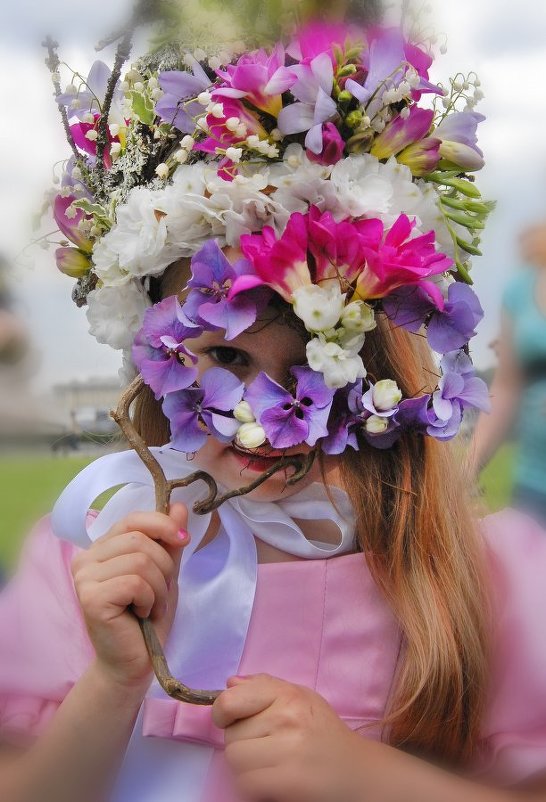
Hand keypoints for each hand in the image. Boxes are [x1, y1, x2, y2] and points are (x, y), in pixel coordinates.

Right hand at [71, 503, 189, 688]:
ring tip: (152, 606)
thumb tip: (180, 506)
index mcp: (101, 548)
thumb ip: (168, 541)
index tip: (183, 539)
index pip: (132, 519)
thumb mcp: (164, 572)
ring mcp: (84, 578)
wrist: (134, 662)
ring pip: (141, 560)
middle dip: (164, 567)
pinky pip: (135, 582)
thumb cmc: (148, 618)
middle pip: (140, 540)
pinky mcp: (90, 597)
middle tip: (161, 594)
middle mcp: (85, 558)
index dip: (162, 524)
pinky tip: (143, 614)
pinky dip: (150, 599)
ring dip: (159, 587)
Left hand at [212, 673, 364, 801]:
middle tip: (266, 745)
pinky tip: (273, 777)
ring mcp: (288, 751)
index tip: (230, 719)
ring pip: (235, 759)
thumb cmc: (324, 732)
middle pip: (231, 734)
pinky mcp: (288, 782)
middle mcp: (287, 718)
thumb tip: (230, 684)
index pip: (230, 701)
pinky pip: (246, 781)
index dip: (224, 712)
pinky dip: (253, 783)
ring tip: (270, 761)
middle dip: (241, 741)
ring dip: (246, 764)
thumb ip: (265, 686)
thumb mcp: (301, 698)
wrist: (358, 772)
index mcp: (288, 695)